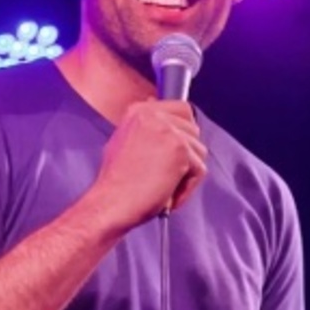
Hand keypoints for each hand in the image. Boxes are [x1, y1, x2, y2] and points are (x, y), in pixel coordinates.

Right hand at [88, 99, 206, 230]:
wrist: (110, 204)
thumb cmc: (116, 183)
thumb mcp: (124, 143)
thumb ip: (144, 127)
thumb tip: (153, 105)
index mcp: (139, 111)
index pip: (181, 109)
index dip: (182, 134)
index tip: (173, 154)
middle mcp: (153, 114)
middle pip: (194, 130)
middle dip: (186, 156)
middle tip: (166, 176)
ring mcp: (168, 130)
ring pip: (199, 151)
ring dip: (186, 174)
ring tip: (164, 188)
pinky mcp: (180, 149)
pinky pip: (199, 170)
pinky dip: (187, 189)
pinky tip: (167, 197)